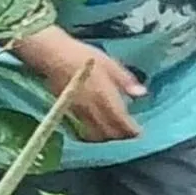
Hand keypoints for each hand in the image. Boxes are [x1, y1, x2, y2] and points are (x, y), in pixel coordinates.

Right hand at [17, 30, 145, 142]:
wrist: (53, 56)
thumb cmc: (83, 57)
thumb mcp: (109, 63)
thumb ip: (125, 80)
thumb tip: (142, 93)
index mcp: (105, 96)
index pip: (121, 121)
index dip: (132, 131)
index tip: (139, 133)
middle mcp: (93, 109)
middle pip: (110, 133)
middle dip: (121, 137)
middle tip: (129, 135)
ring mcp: (80, 112)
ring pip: (96, 135)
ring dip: (107, 138)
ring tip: (114, 134)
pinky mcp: (69, 112)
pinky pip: (84, 130)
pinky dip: (94, 134)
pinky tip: (97, 129)